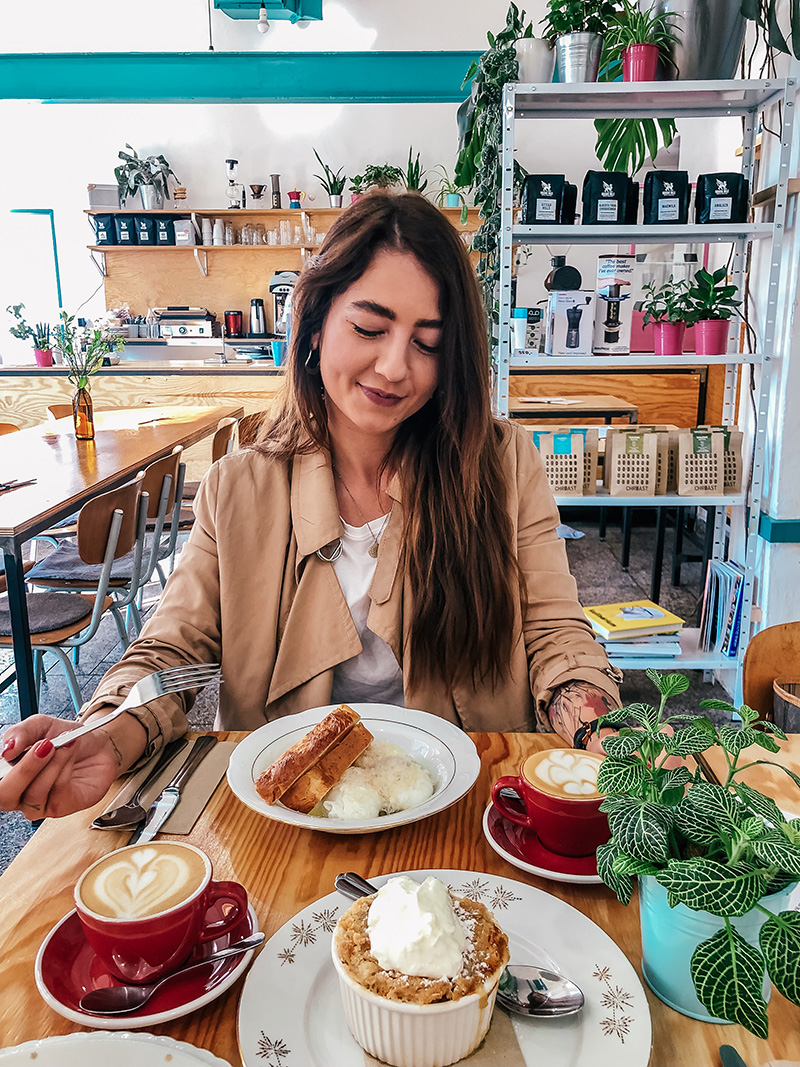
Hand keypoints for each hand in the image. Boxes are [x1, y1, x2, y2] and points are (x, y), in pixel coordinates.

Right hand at [0, 715, 119, 820]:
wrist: (97, 743)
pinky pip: (58, 791)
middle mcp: (20, 794)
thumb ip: (19, 733)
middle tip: (44, 745)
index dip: (0, 772)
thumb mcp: (40, 726)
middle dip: (24, 769)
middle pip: (5, 797)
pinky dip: (65, 767)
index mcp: (8, 776)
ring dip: (52, 763)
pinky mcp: (63, 807)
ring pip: (35, 793)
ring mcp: (41, 804)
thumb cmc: (65, 738)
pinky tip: (71, 753)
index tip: (11, 752)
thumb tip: (6, 750)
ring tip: (64, 743)